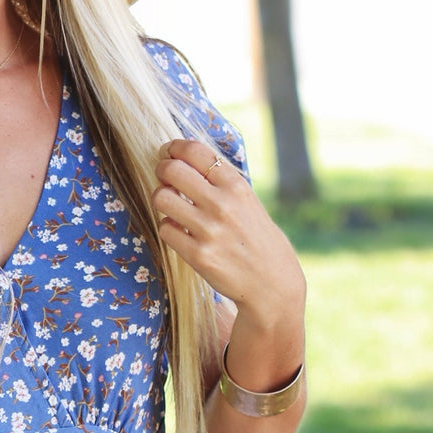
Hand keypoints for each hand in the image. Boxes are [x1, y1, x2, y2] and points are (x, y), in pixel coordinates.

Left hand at [153, 140, 304, 324]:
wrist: (271, 284)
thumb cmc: (258, 240)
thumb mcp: (249, 202)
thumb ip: (221, 183)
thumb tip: (184, 161)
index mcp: (236, 186)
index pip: (195, 152)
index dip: (174, 148)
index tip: (168, 152)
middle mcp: (222, 204)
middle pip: (172, 170)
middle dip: (162, 170)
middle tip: (163, 176)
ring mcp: (209, 230)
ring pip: (162, 198)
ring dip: (161, 198)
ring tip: (171, 205)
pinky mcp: (198, 255)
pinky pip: (165, 229)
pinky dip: (168, 228)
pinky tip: (179, 231)